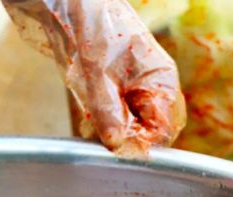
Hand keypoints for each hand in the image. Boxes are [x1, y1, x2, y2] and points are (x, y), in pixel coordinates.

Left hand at [3, 0, 185, 155]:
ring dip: (111, 135)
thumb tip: (117, 145)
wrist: (69, 4)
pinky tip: (87, 119)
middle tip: (99, 135)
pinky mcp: (119, 96)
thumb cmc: (90, 26)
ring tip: (90, 122)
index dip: (142, 143)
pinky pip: (116, 124)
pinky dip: (101, 128)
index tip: (116, 147)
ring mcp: (137, 93)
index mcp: (161, 80)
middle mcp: (154, 89)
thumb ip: (107, 111)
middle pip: (150, 134)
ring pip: (131, 131)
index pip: (164, 129)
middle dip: (125, 140)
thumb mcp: (95, 73)